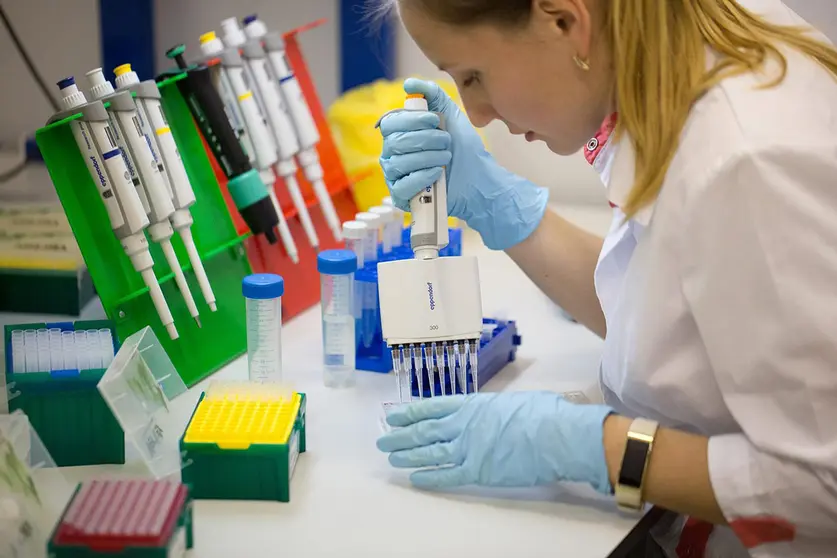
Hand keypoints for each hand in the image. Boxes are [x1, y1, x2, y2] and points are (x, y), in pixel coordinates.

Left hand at [376, 392, 613, 492]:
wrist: (554, 436)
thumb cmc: (542, 413)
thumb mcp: (513, 401)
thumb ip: (495, 408)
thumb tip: (494, 413)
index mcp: (471, 404)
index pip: (431, 407)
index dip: (409, 412)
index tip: (393, 416)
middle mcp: (463, 425)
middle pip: (423, 431)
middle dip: (400, 436)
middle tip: (384, 441)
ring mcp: (468, 449)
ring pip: (429, 453)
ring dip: (408, 457)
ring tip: (392, 460)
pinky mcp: (477, 472)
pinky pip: (447, 476)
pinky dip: (429, 478)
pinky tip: (416, 479)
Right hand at [378, 78, 548, 250]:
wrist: (478, 180)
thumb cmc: (462, 149)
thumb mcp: (451, 116)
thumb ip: (433, 96)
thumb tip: (410, 84)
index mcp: (399, 133)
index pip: (390, 122)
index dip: (411, 120)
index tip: (434, 120)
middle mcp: (392, 154)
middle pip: (395, 142)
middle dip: (425, 139)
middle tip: (446, 141)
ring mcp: (395, 176)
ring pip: (399, 163)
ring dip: (428, 157)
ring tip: (446, 158)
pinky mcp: (402, 197)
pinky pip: (402, 185)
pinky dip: (422, 177)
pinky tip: (437, 175)